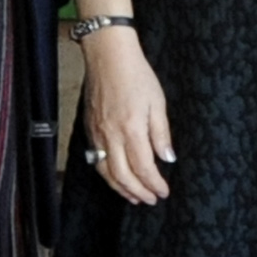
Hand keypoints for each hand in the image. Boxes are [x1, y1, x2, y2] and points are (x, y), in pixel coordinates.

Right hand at [80, 28, 175, 204]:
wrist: (108, 57)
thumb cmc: (137, 76)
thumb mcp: (157, 102)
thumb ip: (161, 133)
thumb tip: (167, 158)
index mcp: (131, 129)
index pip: (143, 167)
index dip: (153, 184)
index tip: (163, 192)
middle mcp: (111, 136)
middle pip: (122, 176)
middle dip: (138, 192)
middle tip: (151, 199)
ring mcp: (97, 134)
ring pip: (106, 172)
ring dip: (121, 188)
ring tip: (135, 196)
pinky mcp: (89, 130)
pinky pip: (95, 160)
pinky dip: (107, 175)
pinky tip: (116, 178)